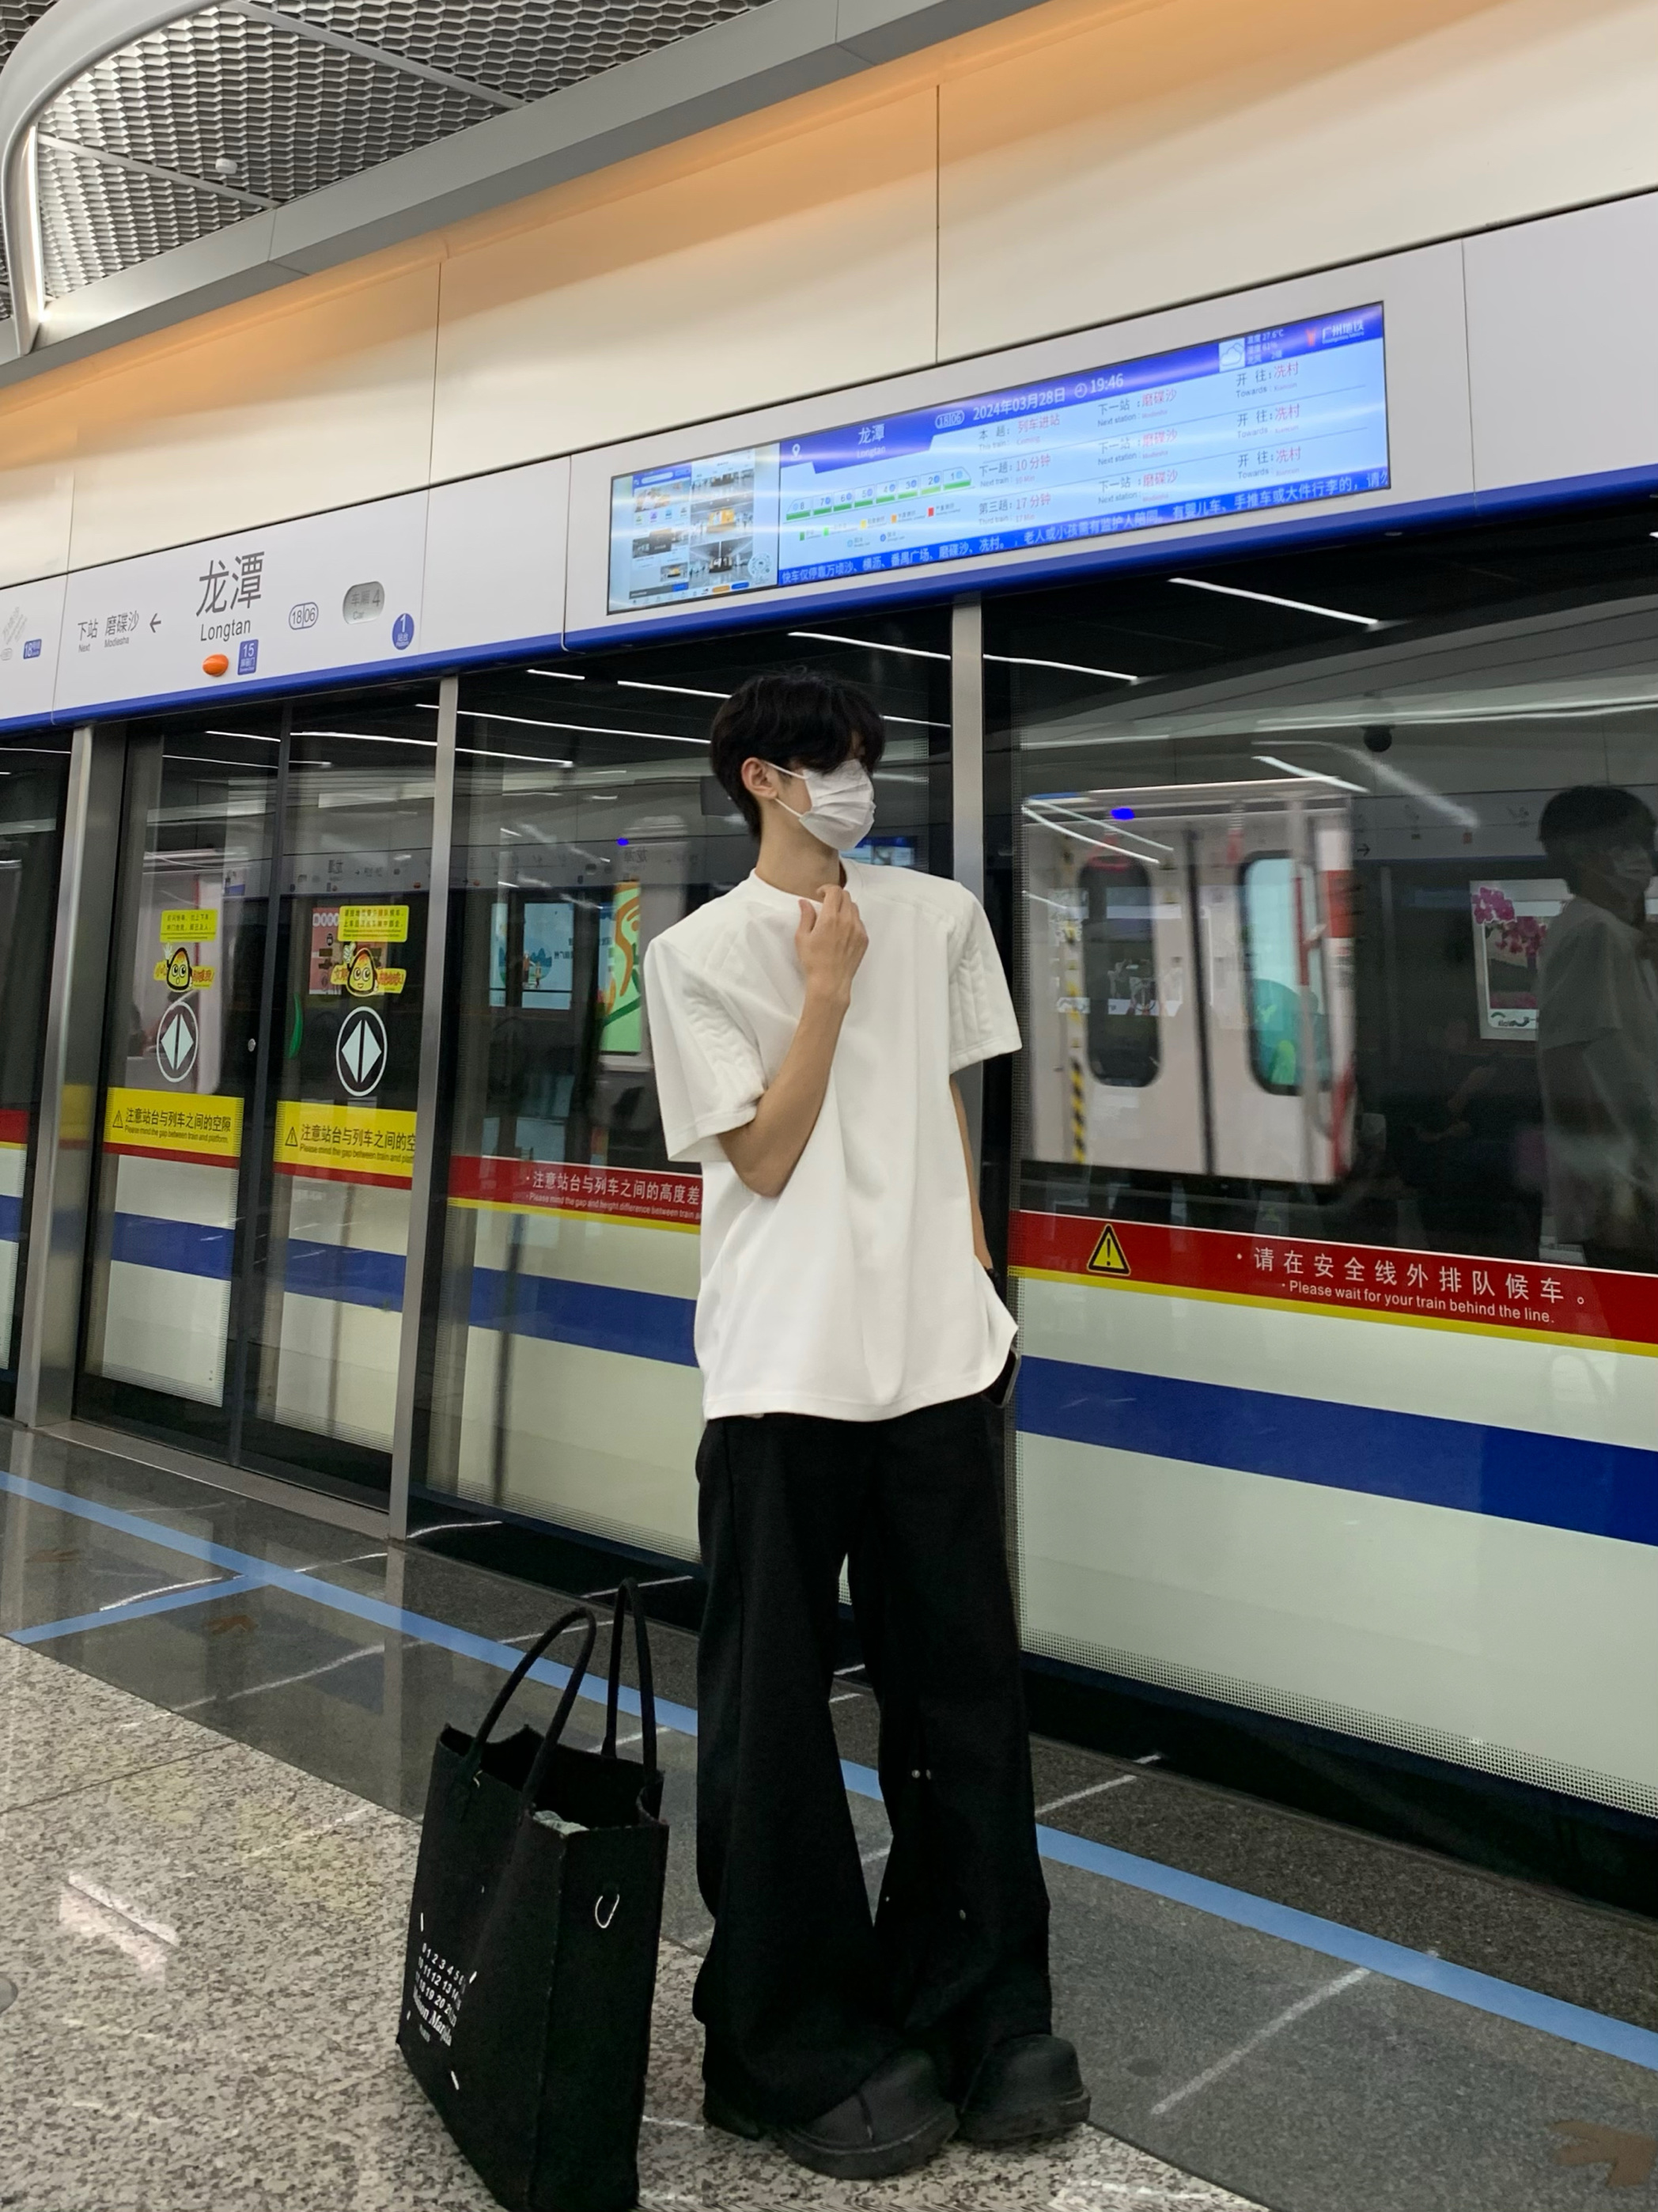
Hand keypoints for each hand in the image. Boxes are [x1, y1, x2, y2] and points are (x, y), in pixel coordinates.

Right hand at [796, 883, 866, 1005]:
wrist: (830, 982)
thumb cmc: (814, 962)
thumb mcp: (802, 938)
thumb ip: (806, 916)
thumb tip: (805, 903)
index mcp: (830, 918)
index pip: (835, 891)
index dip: (827, 888)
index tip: (820, 894)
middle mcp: (847, 921)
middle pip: (846, 896)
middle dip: (835, 896)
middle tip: (826, 904)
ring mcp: (858, 930)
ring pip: (854, 908)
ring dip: (844, 907)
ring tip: (834, 917)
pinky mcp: (864, 939)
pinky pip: (860, 922)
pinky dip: (851, 920)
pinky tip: (842, 931)